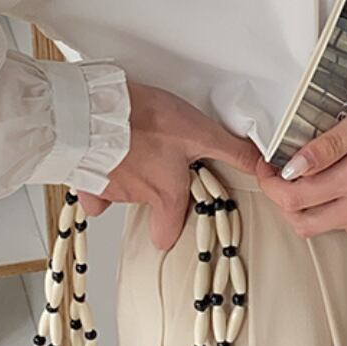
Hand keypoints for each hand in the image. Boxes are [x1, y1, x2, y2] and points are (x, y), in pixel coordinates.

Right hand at [76, 81, 260, 251]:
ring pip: (120, 191)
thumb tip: (262, 164)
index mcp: (165, 193)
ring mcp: (108, 188)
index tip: (177, 216)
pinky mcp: (84, 175)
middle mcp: (137, 196)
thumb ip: (231, 151)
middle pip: (146, 206)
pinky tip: (102, 159)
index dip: (172, 228)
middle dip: (151, 192)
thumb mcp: (199, 131)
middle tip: (158, 166)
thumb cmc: (144, 121)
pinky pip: (89, 186)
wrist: (95, 112)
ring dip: (127, 174)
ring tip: (134, 145)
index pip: (167, 233)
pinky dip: (95, 176)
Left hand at [254, 52, 346, 237]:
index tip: (264, 163)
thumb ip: (330, 144)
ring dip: (308, 206)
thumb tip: (293, 166)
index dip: (270, 184)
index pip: (296, 198)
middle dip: (282, 201)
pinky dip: (334, 208)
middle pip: (306, 224)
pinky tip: (335, 180)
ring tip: (303, 172)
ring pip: (329, 227)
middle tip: (276, 172)